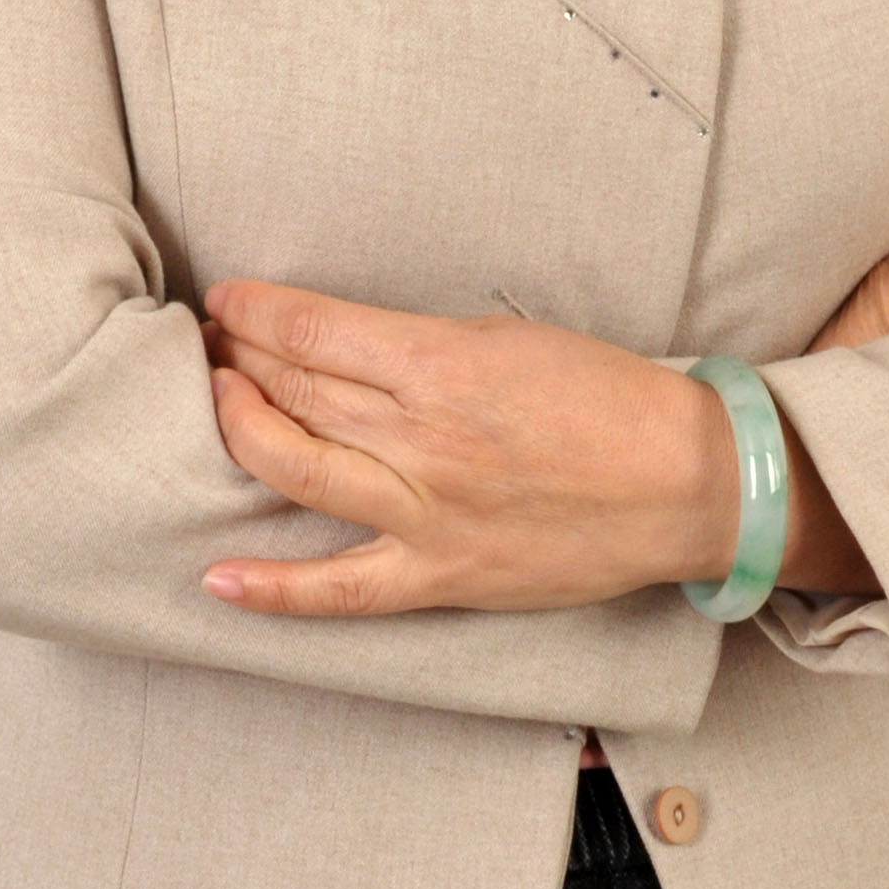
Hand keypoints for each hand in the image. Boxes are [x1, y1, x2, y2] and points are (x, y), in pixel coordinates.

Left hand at [196, 280, 738, 617]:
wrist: (682, 482)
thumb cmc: (605, 395)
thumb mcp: (509, 337)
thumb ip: (423, 344)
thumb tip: (344, 342)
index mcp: (441, 365)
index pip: (315, 331)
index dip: (256, 311)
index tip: (226, 298)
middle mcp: (421, 439)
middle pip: (294, 390)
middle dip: (237, 357)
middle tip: (207, 339)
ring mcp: (425, 515)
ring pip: (297, 469)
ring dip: (239, 430)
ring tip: (211, 401)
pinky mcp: (439, 577)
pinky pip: (340, 591)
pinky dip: (274, 590)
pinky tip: (218, 575)